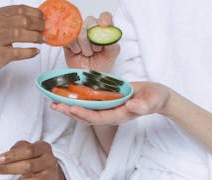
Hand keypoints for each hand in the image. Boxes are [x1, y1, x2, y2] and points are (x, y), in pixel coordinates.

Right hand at [0, 5, 43, 79]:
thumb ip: (12, 18)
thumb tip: (37, 16)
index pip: (21, 9)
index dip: (35, 13)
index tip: (44, 18)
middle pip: (24, 21)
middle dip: (38, 25)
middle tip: (44, 30)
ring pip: (22, 34)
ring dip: (35, 37)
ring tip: (42, 40)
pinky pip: (18, 52)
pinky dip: (30, 52)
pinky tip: (36, 51)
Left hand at [0, 140, 63, 178]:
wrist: (50, 172)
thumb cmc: (35, 158)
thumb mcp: (29, 149)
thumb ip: (19, 148)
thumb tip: (6, 156)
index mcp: (44, 147)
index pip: (28, 150)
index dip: (12, 155)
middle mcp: (49, 160)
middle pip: (28, 165)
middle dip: (8, 168)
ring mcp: (50, 174)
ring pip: (29, 179)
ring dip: (14, 178)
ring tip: (0, 179)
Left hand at [51, 81, 170, 124]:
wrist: (157, 97)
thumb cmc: (155, 98)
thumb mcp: (153, 99)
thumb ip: (144, 104)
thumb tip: (132, 105)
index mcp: (120, 115)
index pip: (98, 117)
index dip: (84, 113)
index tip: (71, 108)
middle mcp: (111, 114)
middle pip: (87, 117)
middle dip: (70, 112)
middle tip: (54, 105)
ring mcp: (108, 109)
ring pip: (86, 111)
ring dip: (70, 107)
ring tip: (54, 102)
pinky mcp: (107, 102)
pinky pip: (90, 103)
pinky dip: (78, 100)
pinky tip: (68, 95)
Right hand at [64, 11, 119, 72]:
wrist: (87, 76)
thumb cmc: (101, 64)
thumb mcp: (112, 55)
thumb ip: (112, 43)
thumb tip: (108, 34)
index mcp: (104, 29)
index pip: (105, 16)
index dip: (104, 19)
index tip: (104, 26)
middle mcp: (91, 27)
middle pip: (91, 21)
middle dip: (94, 38)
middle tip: (96, 50)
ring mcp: (79, 32)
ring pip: (80, 31)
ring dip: (85, 46)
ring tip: (87, 54)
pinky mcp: (68, 38)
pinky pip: (70, 37)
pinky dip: (75, 48)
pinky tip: (77, 52)